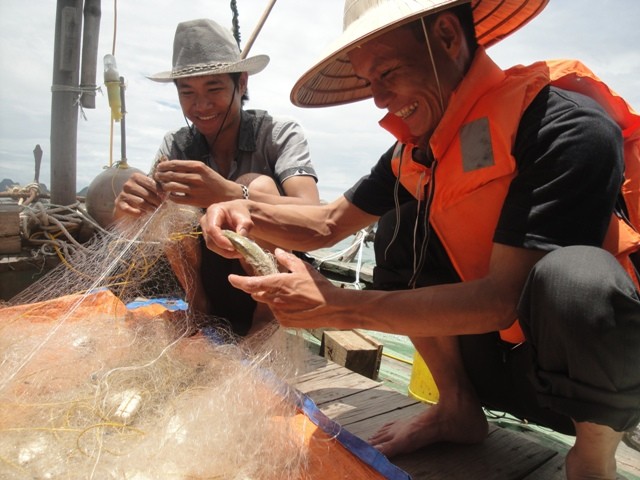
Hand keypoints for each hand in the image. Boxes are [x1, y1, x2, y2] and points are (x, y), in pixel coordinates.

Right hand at [114, 172, 162, 216]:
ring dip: (150, 208)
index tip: (165, 198)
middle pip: (147, 193)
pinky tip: (142, 214)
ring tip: (155, 210)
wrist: (125, 206)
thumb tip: (167, 195)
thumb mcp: (148, 190)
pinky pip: (130, 209)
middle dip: (156, 201)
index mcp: (136, 177)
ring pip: (140, 202)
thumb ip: (156, 189)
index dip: (160, 191)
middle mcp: (128, 184)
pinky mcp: (119, 204)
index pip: (151, 183)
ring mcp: (123, 194)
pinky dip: (138, 213)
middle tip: (163, 206)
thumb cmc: (140, 196)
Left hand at [154, 160, 236, 207]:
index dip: (163, 166)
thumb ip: (187, 167)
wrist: (226, 194)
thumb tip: (168, 165)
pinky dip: (170, 196)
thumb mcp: (202, 169)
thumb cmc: (212, 180)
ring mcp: (194, 190)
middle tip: (157, 176)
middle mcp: (196, 177)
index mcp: (197, 166)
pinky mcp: (194, 201)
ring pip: (171, 186)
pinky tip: (170, 194)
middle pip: (170, 175)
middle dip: (160, 175)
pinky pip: (176, 198)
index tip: (158, 167)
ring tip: (162, 185)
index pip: (174, 164)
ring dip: (163, 186)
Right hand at [199, 200, 253, 259]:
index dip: (221, 240)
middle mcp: (206, 221)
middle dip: (225, 249)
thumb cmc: (239, 212)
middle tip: (240, 252)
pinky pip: (216, 248)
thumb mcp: (244, 215)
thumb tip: (241, 236)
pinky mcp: (210, 238)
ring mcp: (206, 231)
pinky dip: (227, 252)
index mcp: (213, 211)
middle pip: (210, 240)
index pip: (212, 229)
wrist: (237, 212)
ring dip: (226, 252)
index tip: (233, 247)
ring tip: (241, 252)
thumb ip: (244, 225)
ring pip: (213, 246)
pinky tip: (237, 251)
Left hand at [228, 249, 342, 328]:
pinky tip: (294, 304)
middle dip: (260, 288)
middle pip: (257, 293)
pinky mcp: (284, 322)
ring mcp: (279, 313)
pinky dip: (280, 308)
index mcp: (277, 284)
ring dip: (272, 298)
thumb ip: (287, 259)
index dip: (239, 281)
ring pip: (267, 303)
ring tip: (290, 294)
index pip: (251, 283)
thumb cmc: (318, 286)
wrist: (332, 308)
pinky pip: (276, 313)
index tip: (231, 278)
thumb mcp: (303, 268)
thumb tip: (277, 252)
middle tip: (273, 282)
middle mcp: (275, 300)